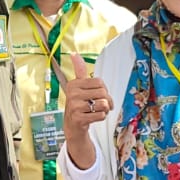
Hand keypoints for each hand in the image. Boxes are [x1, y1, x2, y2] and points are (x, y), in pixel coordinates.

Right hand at [58, 54, 110, 169]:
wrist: (72, 126)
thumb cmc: (79, 105)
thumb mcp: (78, 86)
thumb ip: (79, 70)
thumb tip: (73, 53)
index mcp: (74, 84)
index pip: (99, 82)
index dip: (104, 90)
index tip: (101, 95)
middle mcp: (72, 94)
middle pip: (103, 93)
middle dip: (107, 101)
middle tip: (103, 106)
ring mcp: (74, 106)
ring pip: (103, 104)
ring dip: (104, 110)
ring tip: (97, 111)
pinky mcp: (78, 118)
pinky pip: (100, 115)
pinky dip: (101, 118)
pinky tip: (93, 117)